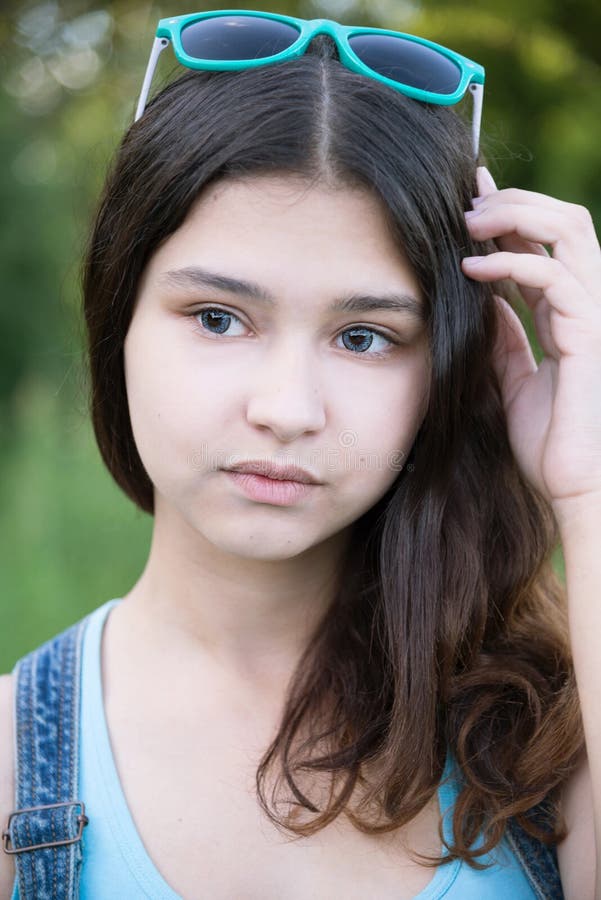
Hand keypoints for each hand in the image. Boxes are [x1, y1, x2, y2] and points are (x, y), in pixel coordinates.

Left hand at [461, 167, 600, 513]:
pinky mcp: (588, 335)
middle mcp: (582, 304)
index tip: (468, 193)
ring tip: (468, 222)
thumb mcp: (508, 373)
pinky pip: (554, 278)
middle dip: (515, 201)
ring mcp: (590, 315)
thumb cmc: (542, 435)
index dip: (510, 212)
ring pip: (568, 232)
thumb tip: (480, 296)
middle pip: (564, 221)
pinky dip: (513, 263)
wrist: (565, 482)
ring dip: (515, 216)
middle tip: (467, 204)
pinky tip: (473, 268)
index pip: (543, 241)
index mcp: (564, 310)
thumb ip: (501, 333)